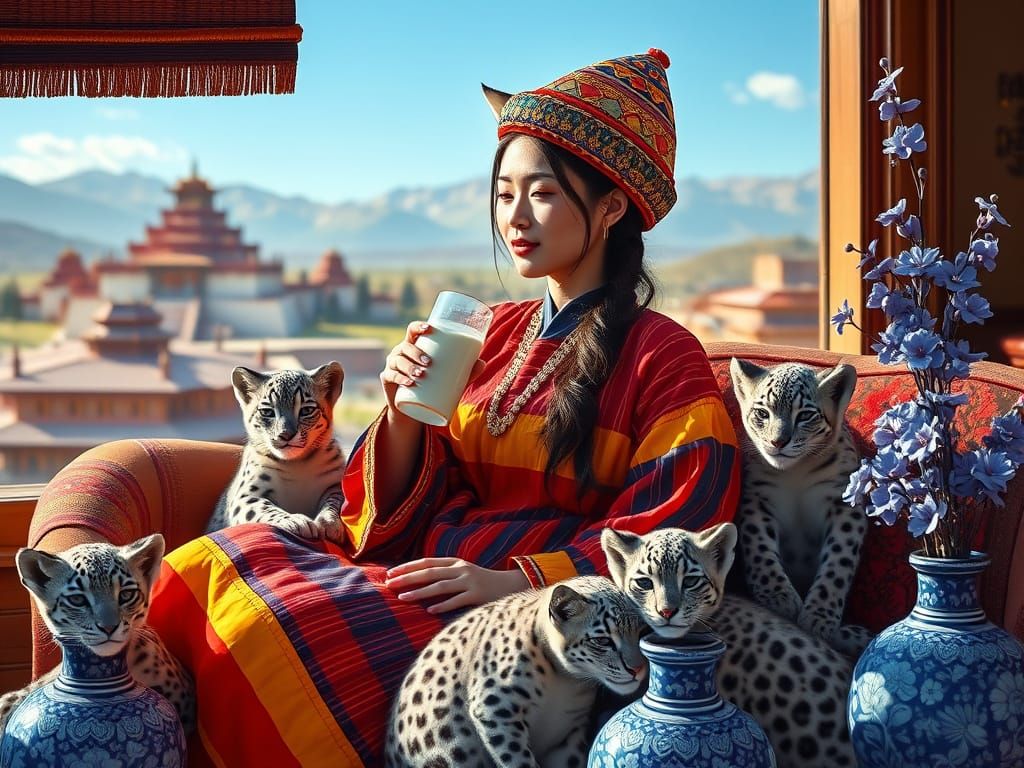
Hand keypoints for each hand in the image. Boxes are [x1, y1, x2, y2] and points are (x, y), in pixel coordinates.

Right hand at [380, 321, 485, 421]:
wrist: (412, 409)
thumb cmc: (432, 387)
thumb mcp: (450, 379)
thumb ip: (466, 372)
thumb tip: (482, 363)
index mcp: (414, 345)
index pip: (412, 330)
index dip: (418, 326)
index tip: (429, 328)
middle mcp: (400, 352)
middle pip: (406, 346)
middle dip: (416, 352)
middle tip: (429, 363)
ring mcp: (392, 365)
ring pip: (398, 361)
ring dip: (409, 366)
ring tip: (421, 375)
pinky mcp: (387, 379)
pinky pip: (391, 376)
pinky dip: (399, 378)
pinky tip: (408, 382)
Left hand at [385, 557, 529, 613]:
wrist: (510, 585)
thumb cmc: (482, 581)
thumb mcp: (463, 572)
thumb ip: (445, 573)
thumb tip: (418, 579)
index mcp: (456, 562)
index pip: (427, 562)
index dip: (408, 566)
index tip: (390, 572)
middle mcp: (461, 569)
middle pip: (429, 572)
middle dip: (408, 578)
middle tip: (390, 583)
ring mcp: (470, 582)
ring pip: (440, 586)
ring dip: (420, 592)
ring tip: (403, 598)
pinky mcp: (477, 595)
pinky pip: (457, 601)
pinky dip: (443, 605)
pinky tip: (430, 610)